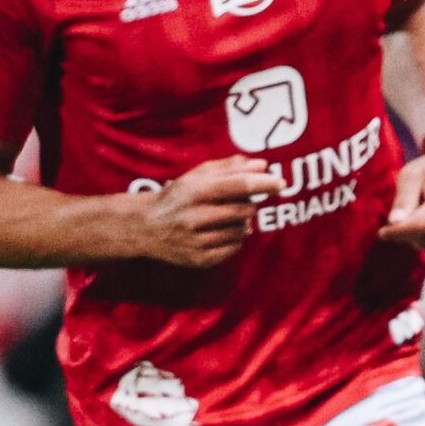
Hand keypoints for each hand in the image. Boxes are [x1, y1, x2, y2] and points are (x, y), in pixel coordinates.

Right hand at [133, 156, 279, 267]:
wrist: (144, 228)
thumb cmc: (177, 197)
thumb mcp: (196, 177)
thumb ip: (229, 168)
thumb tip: (262, 165)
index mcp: (193, 192)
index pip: (236, 186)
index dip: (262, 183)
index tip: (281, 183)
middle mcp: (194, 217)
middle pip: (243, 210)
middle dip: (249, 204)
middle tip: (241, 201)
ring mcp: (196, 241)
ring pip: (241, 231)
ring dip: (241, 222)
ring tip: (224, 217)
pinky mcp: (200, 260)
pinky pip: (234, 249)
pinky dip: (234, 239)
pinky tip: (221, 233)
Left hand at [380, 137, 424, 248]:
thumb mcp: (411, 175)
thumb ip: (403, 198)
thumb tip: (394, 222)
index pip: (421, 226)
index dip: (398, 232)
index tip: (381, 232)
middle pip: (423, 237)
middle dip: (404, 231)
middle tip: (399, 213)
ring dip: (413, 234)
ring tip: (415, 212)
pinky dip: (423, 238)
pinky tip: (424, 221)